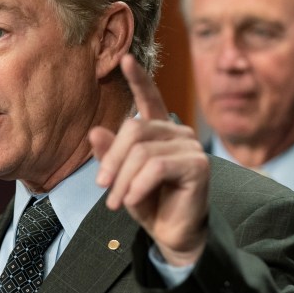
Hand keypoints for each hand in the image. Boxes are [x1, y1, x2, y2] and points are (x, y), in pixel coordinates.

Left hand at [89, 54, 209, 265]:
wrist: (172, 234)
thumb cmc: (149, 202)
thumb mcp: (121, 177)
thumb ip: (110, 154)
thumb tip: (95, 131)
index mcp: (158, 131)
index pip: (149, 98)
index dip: (138, 78)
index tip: (126, 58)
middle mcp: (177, 132)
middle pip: (134, 129)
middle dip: (113, 161)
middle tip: (103, 188)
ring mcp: (190, 146)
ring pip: (141, 152)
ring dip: (123, 181)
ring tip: (116, 203)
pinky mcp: (197, 165)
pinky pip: (155, 167)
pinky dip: (137, 186)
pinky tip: (133, 200)